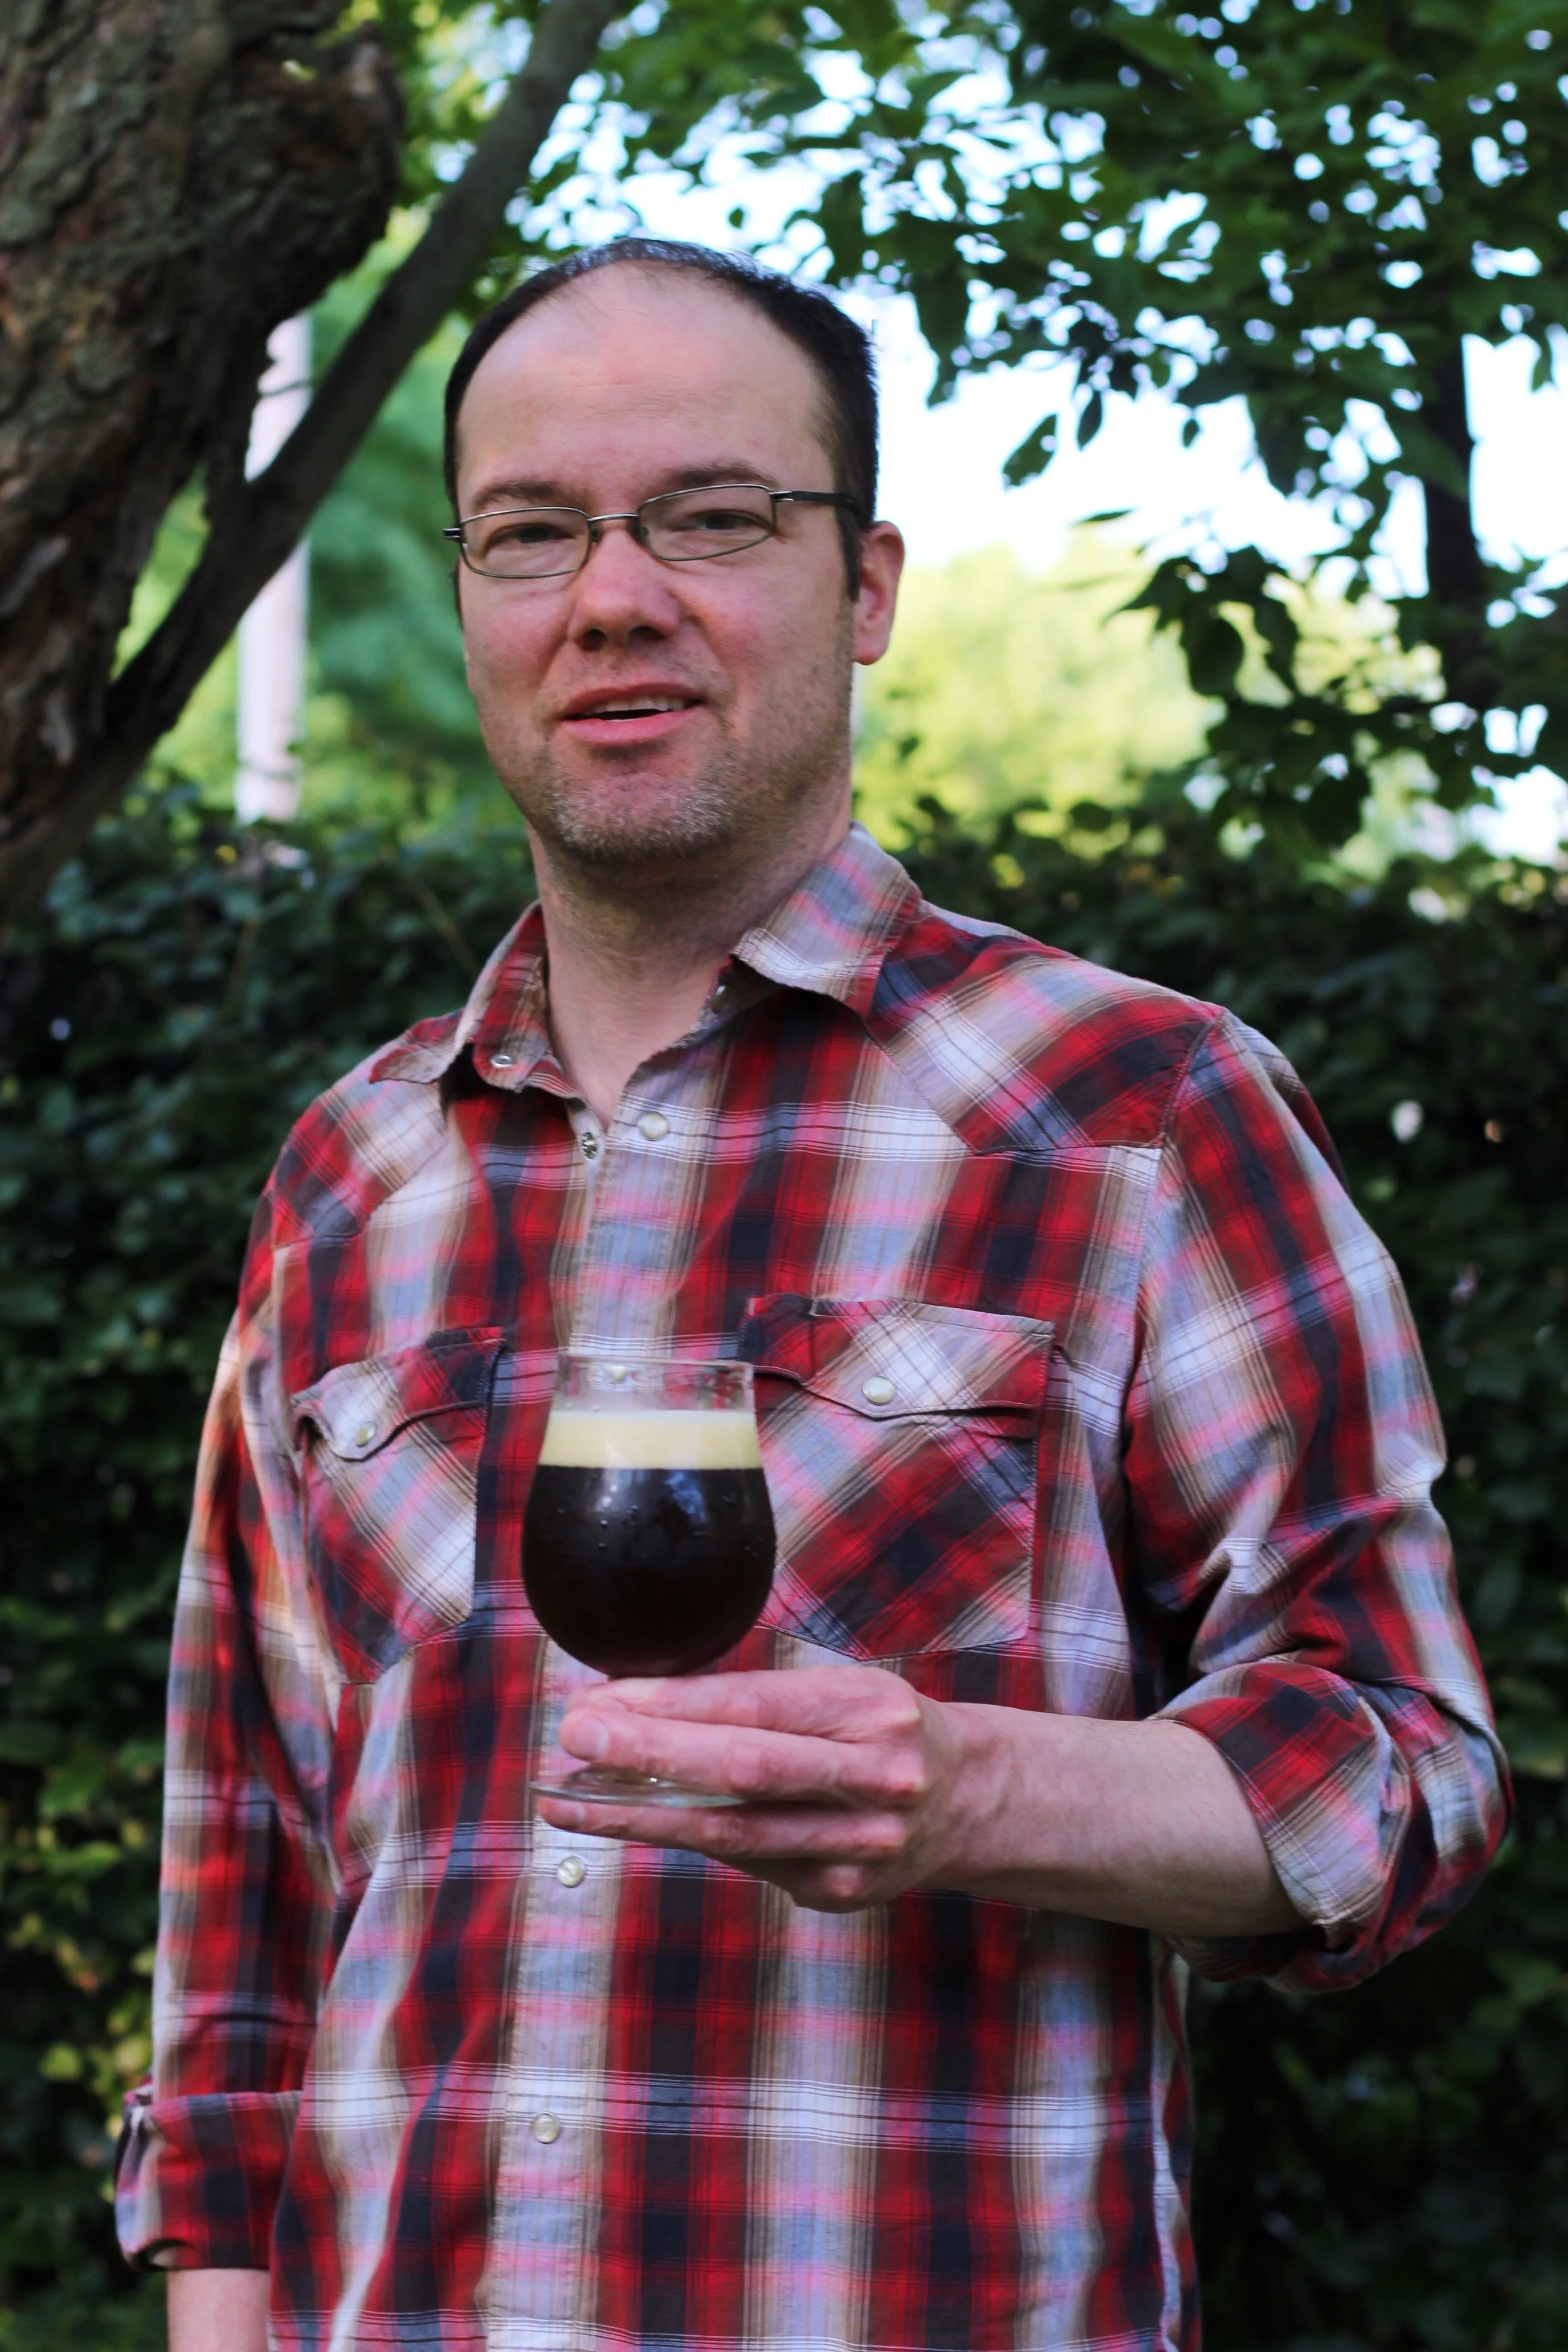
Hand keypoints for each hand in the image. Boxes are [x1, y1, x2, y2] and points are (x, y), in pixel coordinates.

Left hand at [542, 1666, 977, 1910]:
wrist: (966, 1801)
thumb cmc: (877, 1730)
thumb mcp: (837, 1690)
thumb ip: (752, 1699)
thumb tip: (632, 1702)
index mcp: (869, 1709)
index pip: (752, 1704)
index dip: (670, 1704)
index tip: (600, 1700)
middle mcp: (872, 1778)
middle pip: (744, 1769)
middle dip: (649, 1754)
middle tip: (573, 1739)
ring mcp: (858, 1847)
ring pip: (731, 1834)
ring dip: (639, 1815)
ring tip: (568, 1799)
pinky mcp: (838, 1894)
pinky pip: (744, 1862)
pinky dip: (681, 1840)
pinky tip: (628, 1822)